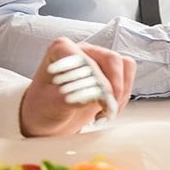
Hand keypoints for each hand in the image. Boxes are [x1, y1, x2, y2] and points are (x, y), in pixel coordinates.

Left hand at [20, 38, 135, 136]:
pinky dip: (123, 96)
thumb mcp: (52, 105)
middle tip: (108, 107)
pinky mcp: (108, 74)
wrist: (45, 119)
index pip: (90, 59)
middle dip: (115, 87)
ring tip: (105, 111)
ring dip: (121, 92)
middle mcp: (82, 50)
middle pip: (113, 59)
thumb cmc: (42, 109)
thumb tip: (99, 94)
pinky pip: (127, 79)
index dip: (97, 81)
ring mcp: (97, 60)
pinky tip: (107, 110)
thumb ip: (75, 97)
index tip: (94, 102)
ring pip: (125, 67)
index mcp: (61, 49)